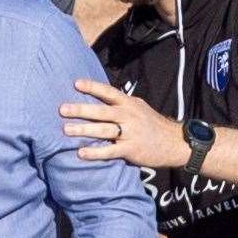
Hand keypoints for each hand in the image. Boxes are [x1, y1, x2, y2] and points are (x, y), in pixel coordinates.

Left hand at [60, 79, 189, 168]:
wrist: (174, 142)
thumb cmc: (152, 124)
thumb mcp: (139, 108)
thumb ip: (121, 103)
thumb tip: (101, 96)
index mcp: (129, 104)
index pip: (108, 92)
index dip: (92, 87)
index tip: (76, 84)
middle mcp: (128, 116)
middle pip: (102, 111)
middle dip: (81, 110)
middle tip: (62, 110)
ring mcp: (130, 133)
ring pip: (103, 130)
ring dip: (84, 130)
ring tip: (66, 130)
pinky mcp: (131, 149)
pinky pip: (110, 151)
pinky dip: (95, 152)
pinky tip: (81, 153)